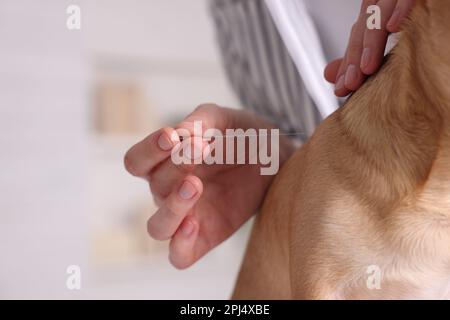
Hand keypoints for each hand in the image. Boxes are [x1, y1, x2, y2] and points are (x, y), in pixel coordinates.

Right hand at [124, 104, 294, 268]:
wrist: (274, 160)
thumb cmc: (242, 137)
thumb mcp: (225, 120)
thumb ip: (201, 121)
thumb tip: (180, 131)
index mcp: (164, 162)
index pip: (136, 162)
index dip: (148, 151)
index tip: (172, 136)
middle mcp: (168, 192)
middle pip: (155, 186)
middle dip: (176, 165)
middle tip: (201, 148)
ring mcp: (186, 217)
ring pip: (157, 228)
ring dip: (172, 207)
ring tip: (195, 185)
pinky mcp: (205, 238)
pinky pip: (179, 256)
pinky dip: (180, 245)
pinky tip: (194, 224)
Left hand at [324, 0, 415, 96]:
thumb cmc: (420, 11)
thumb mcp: (384, 32)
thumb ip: (359, 51)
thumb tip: (328, 74)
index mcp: (376, 8)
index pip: (357, 36)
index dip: (348, 63)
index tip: (340, 89)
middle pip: (364, 26)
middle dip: (355, 56)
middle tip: (350, 84)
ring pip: (379, 10)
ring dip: (372, 40)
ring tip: (367, 67)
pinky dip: (401, 7)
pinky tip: (395, 27)